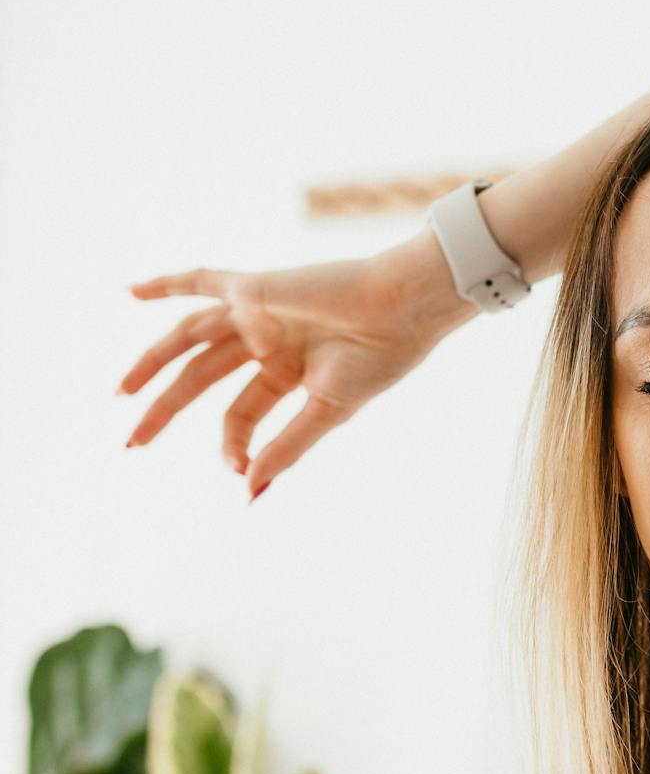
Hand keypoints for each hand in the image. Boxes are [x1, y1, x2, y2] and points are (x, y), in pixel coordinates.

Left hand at [116, 233, 474, 496]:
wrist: (405, 309)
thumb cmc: (379, 360)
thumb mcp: (329, 411)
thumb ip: (288, 447)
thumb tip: (249, 491)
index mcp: (287, 374)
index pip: (240, 414)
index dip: (232, 444)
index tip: (237, 473)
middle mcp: (266, 343)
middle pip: (199, 379)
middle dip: (164, 411)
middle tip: (131, 444)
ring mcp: (257, 313)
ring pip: (189, 338)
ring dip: (152, 361)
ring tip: (121, 392)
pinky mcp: (255, 287)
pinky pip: (202, 281)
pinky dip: (166, 284)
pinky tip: (130, 292)